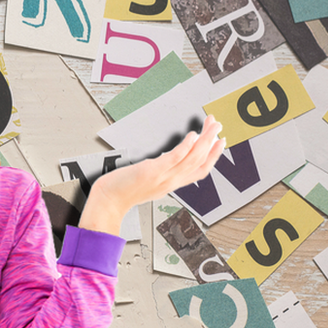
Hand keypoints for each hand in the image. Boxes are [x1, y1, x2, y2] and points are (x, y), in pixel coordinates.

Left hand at [79, 115, 224, 234]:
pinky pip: (175, 159)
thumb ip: (160, 171)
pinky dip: (186, 147)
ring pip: (192, 158)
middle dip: (212, 142)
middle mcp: (171, 181)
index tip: (219, 142)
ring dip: (205, 140)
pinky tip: (192, 135)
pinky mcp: (153, 172)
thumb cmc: (122, 190)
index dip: (213, 156)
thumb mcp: (148, 181)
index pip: (200, 171)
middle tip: (218, 126)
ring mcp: (163, 177)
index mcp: (171, 184)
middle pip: (200, 161)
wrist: (108, 201)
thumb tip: (166, 158)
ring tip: (210, 125)